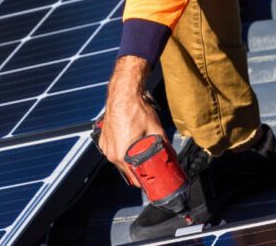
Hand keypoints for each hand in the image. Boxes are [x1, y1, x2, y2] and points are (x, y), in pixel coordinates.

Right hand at [99, 56, 166, 184]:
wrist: (123, 93)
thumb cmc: (135, 109)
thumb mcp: (155, 129)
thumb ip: (163, 144)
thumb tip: (171, 153)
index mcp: (122, 154)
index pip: (133, 178)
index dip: (144, 182)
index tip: (151, 183)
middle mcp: (111, 152)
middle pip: (126, 170)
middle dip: (138, 171)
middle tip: (150, 168)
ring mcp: (105, 146)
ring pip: (119, 160)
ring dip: (129, 160)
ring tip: (141, 156)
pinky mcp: (103, 138)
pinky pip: (113, 150)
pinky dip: (121, 150)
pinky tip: (131, 144)